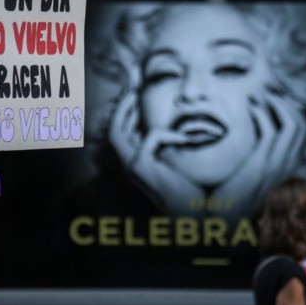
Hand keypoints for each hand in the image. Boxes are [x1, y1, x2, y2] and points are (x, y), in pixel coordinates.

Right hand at [109, 91, 202, 211]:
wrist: (192, 214)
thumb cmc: (187, 191)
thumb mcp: (174, 164)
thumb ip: (166, 148)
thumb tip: (173, 127)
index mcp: (135, 163)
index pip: (120, 135)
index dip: (124, 114)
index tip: (134, 96)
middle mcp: (129, 165)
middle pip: (113, 131)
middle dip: (120, 108)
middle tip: (133, 90)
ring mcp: (132, 167)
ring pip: (117, 132)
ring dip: (126, 111)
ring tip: (139, 98)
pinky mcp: (142, 167)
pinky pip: (152, 138)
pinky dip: (168, 133)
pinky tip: (185, 138)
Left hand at [213, 91, 305, 215]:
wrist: (226, 219)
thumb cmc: (234, 195)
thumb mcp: (250, 171)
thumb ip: (258, 154)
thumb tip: (257, 131)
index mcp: (286, 163)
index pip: (301, 130)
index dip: (290, 109)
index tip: (272, 96)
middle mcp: (288, 163)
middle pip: (302, 123)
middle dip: (286, 102)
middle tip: (267, 90)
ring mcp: (278, 164)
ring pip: (293, 124)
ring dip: (277, 104)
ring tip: (261, 94)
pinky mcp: (263, 164)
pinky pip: (273, 131)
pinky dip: (264, 113)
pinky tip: (252, 106)